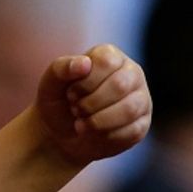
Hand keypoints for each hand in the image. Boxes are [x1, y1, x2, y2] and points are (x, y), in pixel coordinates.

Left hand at [36, 43, 150, 166]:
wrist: (60, 133)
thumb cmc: (58, 102)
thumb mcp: (50, 84)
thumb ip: (61, 68)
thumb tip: (84, 63)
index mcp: (110, 56)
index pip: (106, 62)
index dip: (84, 82)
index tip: (70, 93)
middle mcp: (131, 72)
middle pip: (120, 85)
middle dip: (90, 103)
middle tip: (75, 109)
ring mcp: (141, 97)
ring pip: (129, 109)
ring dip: (97, 120)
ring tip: (82, 121)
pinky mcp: (142, 123)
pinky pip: (131, 130)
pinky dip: (105, 135)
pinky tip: (93, 132)